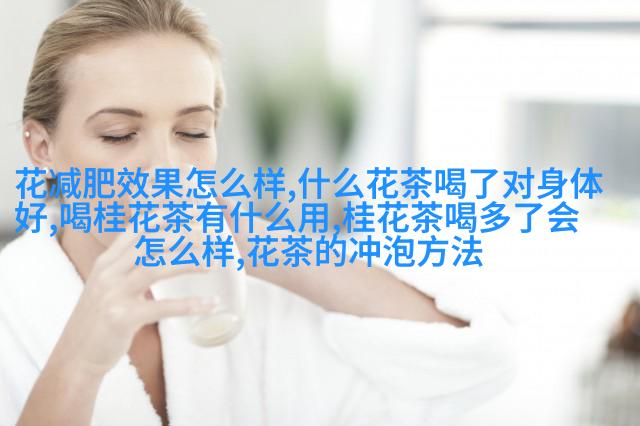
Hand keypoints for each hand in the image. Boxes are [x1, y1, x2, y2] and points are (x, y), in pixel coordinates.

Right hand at [48, 222, 216, 378]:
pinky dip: (190, 305)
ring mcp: (114, 294)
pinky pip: (163, 307)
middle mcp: (108, 272)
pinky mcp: (123, 317)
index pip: (136, 229)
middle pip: (149, 243)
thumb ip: (128, 270)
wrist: (75, 357)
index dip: (163, 218)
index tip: (189, 211)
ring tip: (211, 265)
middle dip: (181, 235)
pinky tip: (211, 304)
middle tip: (208, 235)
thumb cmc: (98, 321)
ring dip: (188, 264)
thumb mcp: (107, 287)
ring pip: (156, 268)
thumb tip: (160, 257)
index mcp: (106, 262)